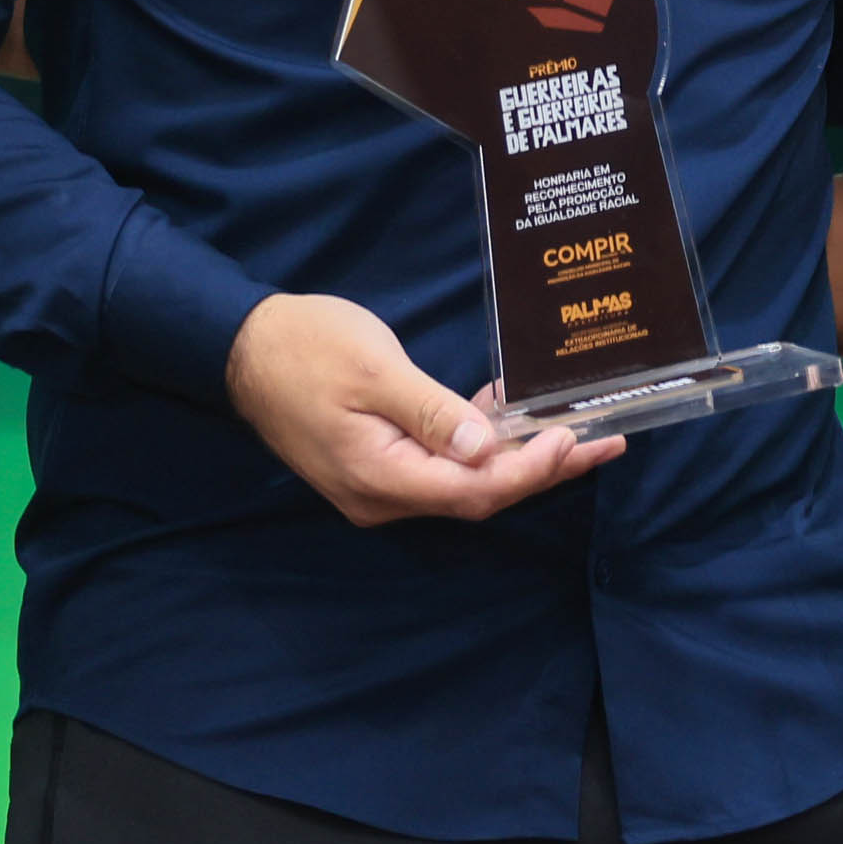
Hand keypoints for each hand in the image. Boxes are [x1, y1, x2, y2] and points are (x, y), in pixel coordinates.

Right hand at [224, 294, 622, 526]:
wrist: (239, 347)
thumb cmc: (306, 347)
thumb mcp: (375, 371)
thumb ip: (431, 414)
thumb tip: (484, 450)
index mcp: (382, 477)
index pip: (475, 490)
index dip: (531, 470)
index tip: (574, 438)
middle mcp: (383, 496)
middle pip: (477, 494)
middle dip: (541, 468)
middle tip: (603, 440)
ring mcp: (377, 484)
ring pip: (462, 481)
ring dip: (515, 457)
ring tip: (574, 430)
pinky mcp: (375, 464)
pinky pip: (438, 465)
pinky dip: (476, 444)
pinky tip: (505, 416)